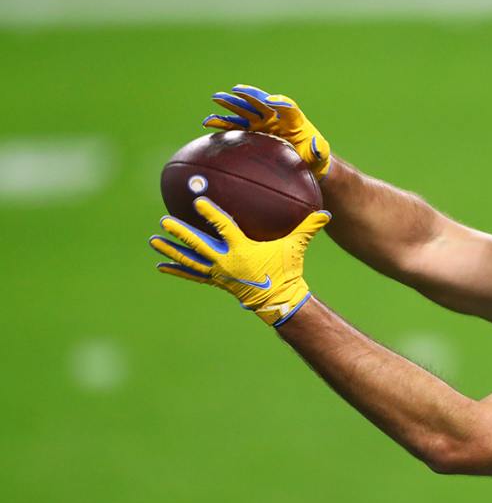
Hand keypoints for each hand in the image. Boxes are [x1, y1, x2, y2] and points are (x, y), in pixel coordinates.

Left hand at [149, 197, 330, 326]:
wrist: (279, 300)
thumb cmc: (287, 271)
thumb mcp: (295, 247)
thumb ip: (307, 228)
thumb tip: (326, 213)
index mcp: (242, 250)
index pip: (223, 228)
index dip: (210, 214)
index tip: (198, 202)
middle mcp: (226, 262)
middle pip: (198, 245)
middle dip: (180, 232)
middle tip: (164, 220)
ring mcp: (219, 273)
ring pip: (190, 261)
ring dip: (172, 250)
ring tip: (155, 241)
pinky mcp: (217, 281)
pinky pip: (193, 275)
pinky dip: (178, 270)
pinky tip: (162, 266)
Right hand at [203, 84, 331, 180]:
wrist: (303, 163)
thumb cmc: (314, 159)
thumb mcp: (320, 156)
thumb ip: (319, 151)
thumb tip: (316, 144)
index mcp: (294, 120)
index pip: (288, 107)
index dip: (281, 103)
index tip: (272, 102)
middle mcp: (276, 117)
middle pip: (262, 102)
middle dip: (250, 96)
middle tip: (237, 90)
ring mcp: (262, 123)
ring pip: (245, 110)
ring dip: (232, 104)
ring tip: (217, 98)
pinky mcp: (252, 132)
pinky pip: (235, 126)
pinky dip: (223, 123)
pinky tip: (208, 122)